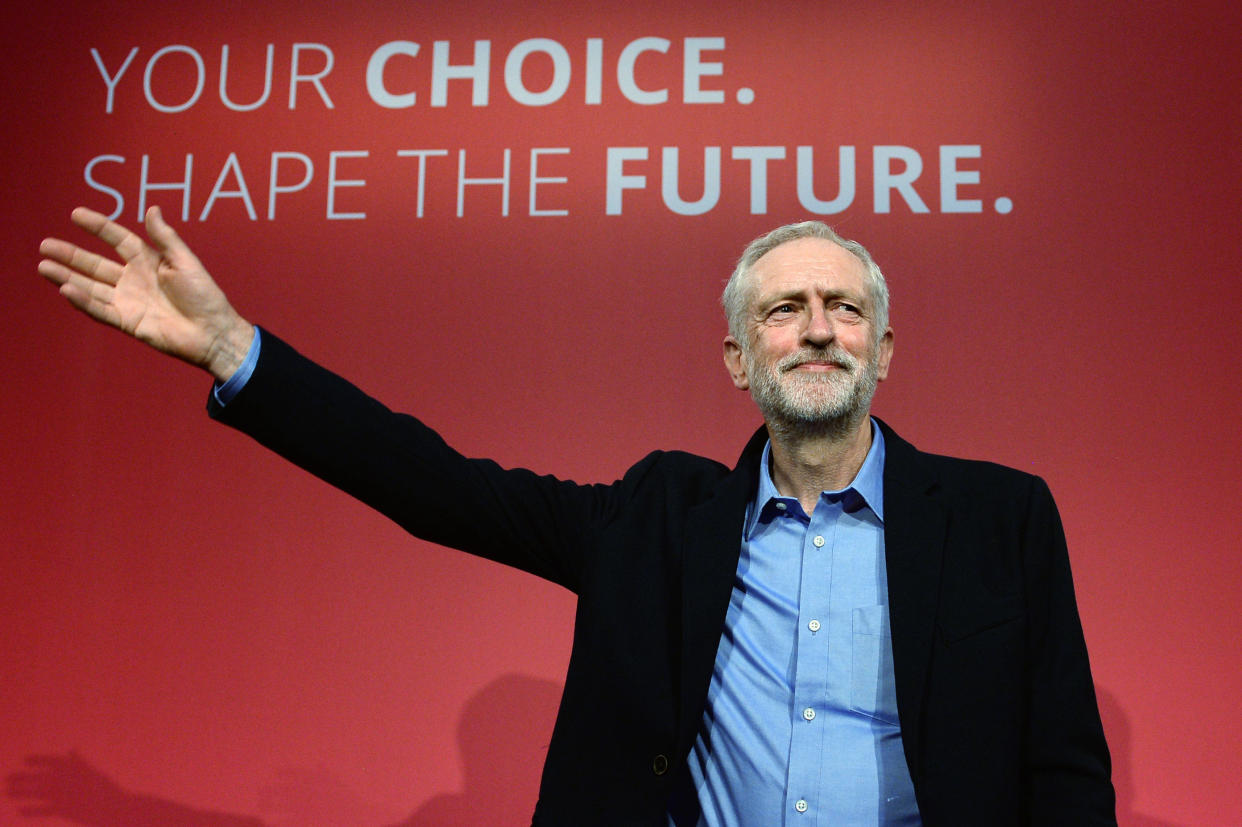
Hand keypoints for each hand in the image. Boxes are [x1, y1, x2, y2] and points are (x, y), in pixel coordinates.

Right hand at [39, 207, 253, 381]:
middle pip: (95, 264)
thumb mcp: (185, 261)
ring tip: (43, 266)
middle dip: (70, 255)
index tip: (76, 214)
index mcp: (148, 261)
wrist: (213, 332)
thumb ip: (165, 237)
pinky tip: (66, 289)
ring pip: (90, 287)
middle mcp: (133, 279)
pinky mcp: (128, 321)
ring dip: (67, 277)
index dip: (97, 227)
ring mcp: (128, 301)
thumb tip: (152, 208)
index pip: (116, 239)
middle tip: (45, 245)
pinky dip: (83, 301)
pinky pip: (100, 310)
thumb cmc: (205, 296)